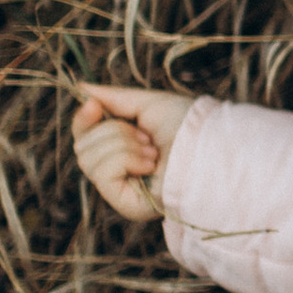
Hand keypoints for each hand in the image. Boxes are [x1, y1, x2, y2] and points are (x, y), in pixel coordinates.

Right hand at [74, 84, 193, 223]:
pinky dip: (125, 160)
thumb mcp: (148, 104)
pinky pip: (101, 174)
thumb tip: (81, 88)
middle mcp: (121, 172)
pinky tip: (151, 164)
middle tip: (146, 136)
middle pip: (83, 147)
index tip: (93, 105)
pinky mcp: (127, 205)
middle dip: (113, 132)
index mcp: (124, 149)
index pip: (85, 137)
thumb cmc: (189, 125)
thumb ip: (114, 98)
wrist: (210, 144)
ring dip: (122, 145)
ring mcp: (123, 191)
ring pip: (88, 159)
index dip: (83, 120)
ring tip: (153, 150)